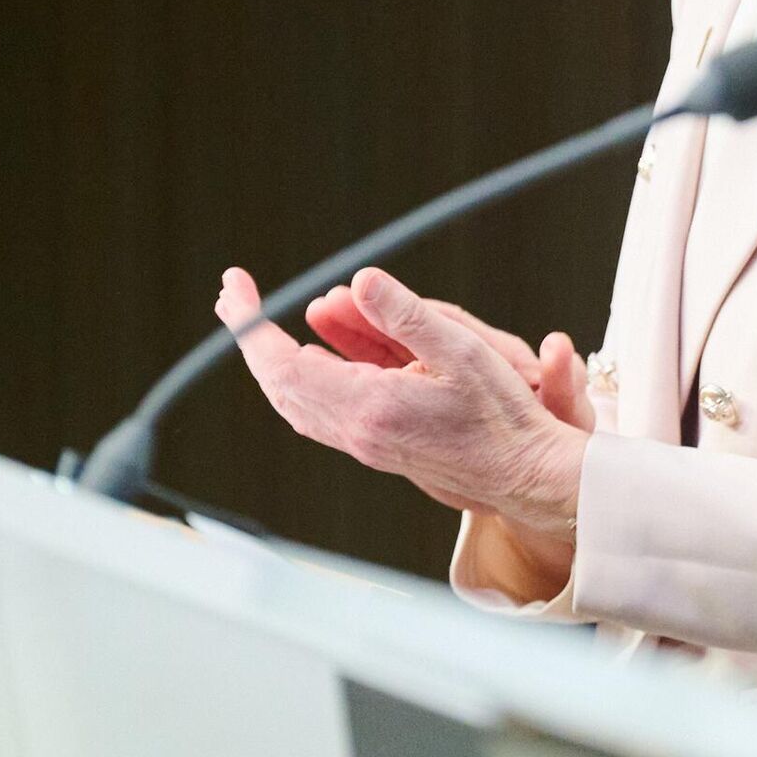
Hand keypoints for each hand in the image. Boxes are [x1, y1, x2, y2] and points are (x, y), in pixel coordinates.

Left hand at [215, 265, 587, 539]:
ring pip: (293, 401)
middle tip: (235, 295)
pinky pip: (317, 412)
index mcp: (369, 407)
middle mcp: (356, 431)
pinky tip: (307, 358)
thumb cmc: (502, 416)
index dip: (251, 325)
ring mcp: (364, 443)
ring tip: (259, 321)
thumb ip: (408, 315)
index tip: (236, 288)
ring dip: (271, 359)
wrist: (522, 475)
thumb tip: (362, 280)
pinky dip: (298, 378)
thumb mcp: (464, 351)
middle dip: (251, 338)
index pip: (283, 365)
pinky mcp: (376, 446)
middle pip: (278, 385)